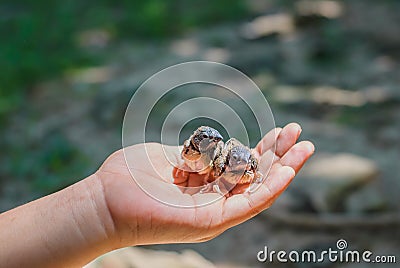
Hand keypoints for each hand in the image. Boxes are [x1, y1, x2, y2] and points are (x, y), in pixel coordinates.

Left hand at [96, 123, 313, 246]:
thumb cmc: (130, 177)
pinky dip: (270, 187)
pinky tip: (289, 170)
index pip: (240, 167)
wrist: (105, 200)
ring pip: (258, 190)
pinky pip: (248, 204)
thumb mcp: (169, 157)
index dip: (261, 149)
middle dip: (279, 156)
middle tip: (299, 134)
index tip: (278, 131)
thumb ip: (193, 155)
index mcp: (203, 184)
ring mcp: (214, 212)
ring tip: (306, 147)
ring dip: (284, 169)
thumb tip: (208, 147)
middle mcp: (212, 199)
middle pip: (254, 177)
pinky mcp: (211, 221)